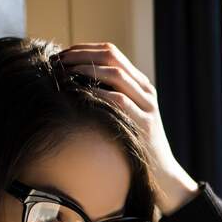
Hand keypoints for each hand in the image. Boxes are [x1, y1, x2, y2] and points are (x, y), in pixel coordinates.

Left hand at [54, 42, 199, 214]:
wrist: (162, 172)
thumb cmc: (136, 144)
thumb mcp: (125, 116)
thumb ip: (109, 98)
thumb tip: (73, 85)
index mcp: (141, 85)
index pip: (112, 53)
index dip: (85, 49)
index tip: (62, 54)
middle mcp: (146, 91)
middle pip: (112, 58)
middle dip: (82, 55)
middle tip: (59, 61)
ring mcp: (147, 106)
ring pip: (116, 75)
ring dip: (87, 70)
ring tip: (66, 74)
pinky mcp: (144, 124)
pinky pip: (119, 101)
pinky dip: (97, 94)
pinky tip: (79, 94)